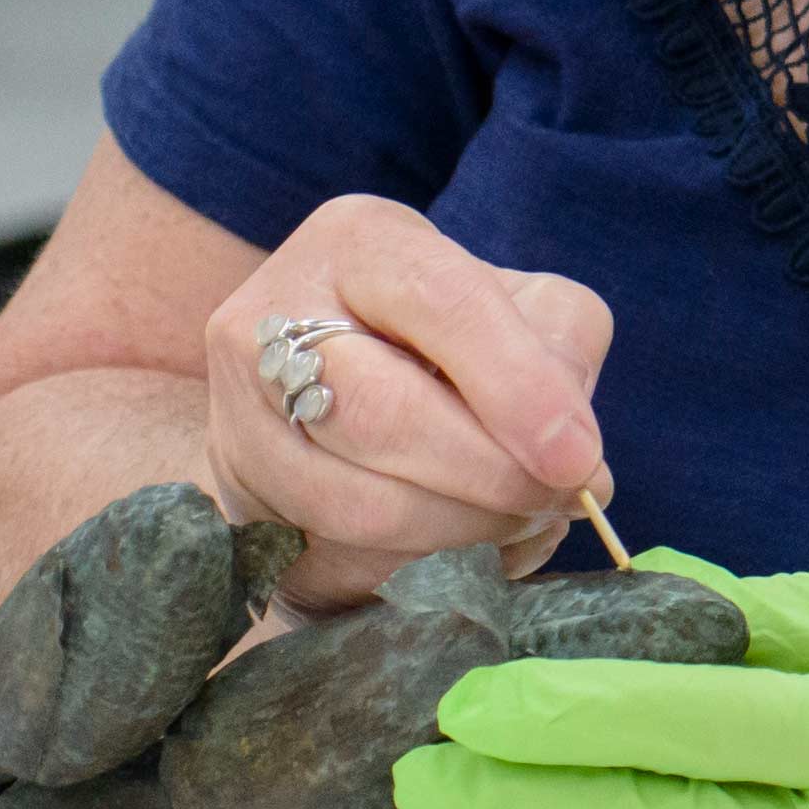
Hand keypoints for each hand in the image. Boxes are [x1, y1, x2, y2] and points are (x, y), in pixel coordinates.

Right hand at [202, 197, 617, 607]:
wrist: (335, 370)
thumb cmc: (451, 329)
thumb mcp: (520, 303)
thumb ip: (561, 350)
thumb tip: (575, 458)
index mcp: (358, 243)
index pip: (442, 304)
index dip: (517, 388)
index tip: (576, 459)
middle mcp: (271, 317)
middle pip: (380, 412)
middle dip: (487, 473)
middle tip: (556, 501)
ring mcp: (235, 413)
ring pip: (349, 500)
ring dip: (458, 531)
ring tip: (523, 523)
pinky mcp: (231, 498)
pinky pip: (329, 554)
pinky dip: (415, 565)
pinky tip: (467, 549)